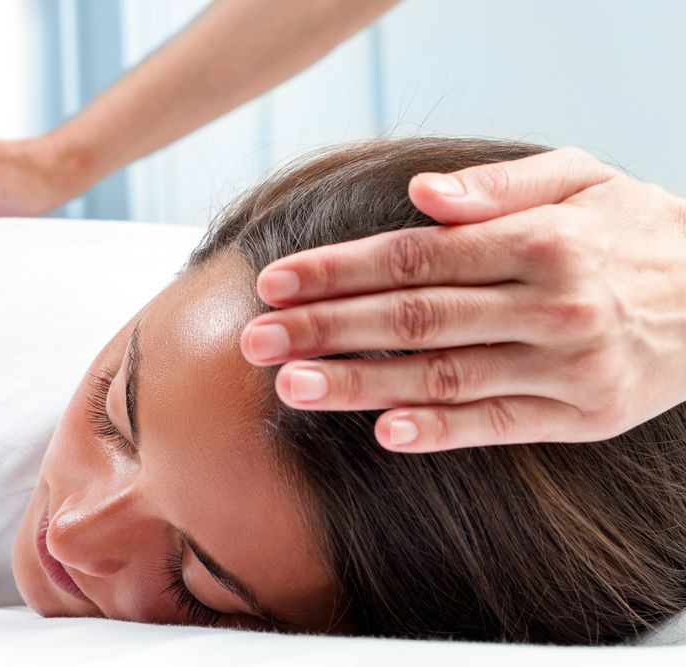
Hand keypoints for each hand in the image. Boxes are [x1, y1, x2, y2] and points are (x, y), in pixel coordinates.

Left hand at [240, 148, 685, 452]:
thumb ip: (498, 185)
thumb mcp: (582, 177)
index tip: (275, 282)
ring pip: (445, 376)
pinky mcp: (585, 415)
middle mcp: (551, 302)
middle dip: (328, 328)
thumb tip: (420, 192)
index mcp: (540, 238)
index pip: (414, 256)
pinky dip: (442, 430)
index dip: (338, 270)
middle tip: (256, 340)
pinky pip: (502, 425)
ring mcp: (568, 365)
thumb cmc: (634, 230)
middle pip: (415, 317)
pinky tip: (385, 432)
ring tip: (293, 387)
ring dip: (362, 385)